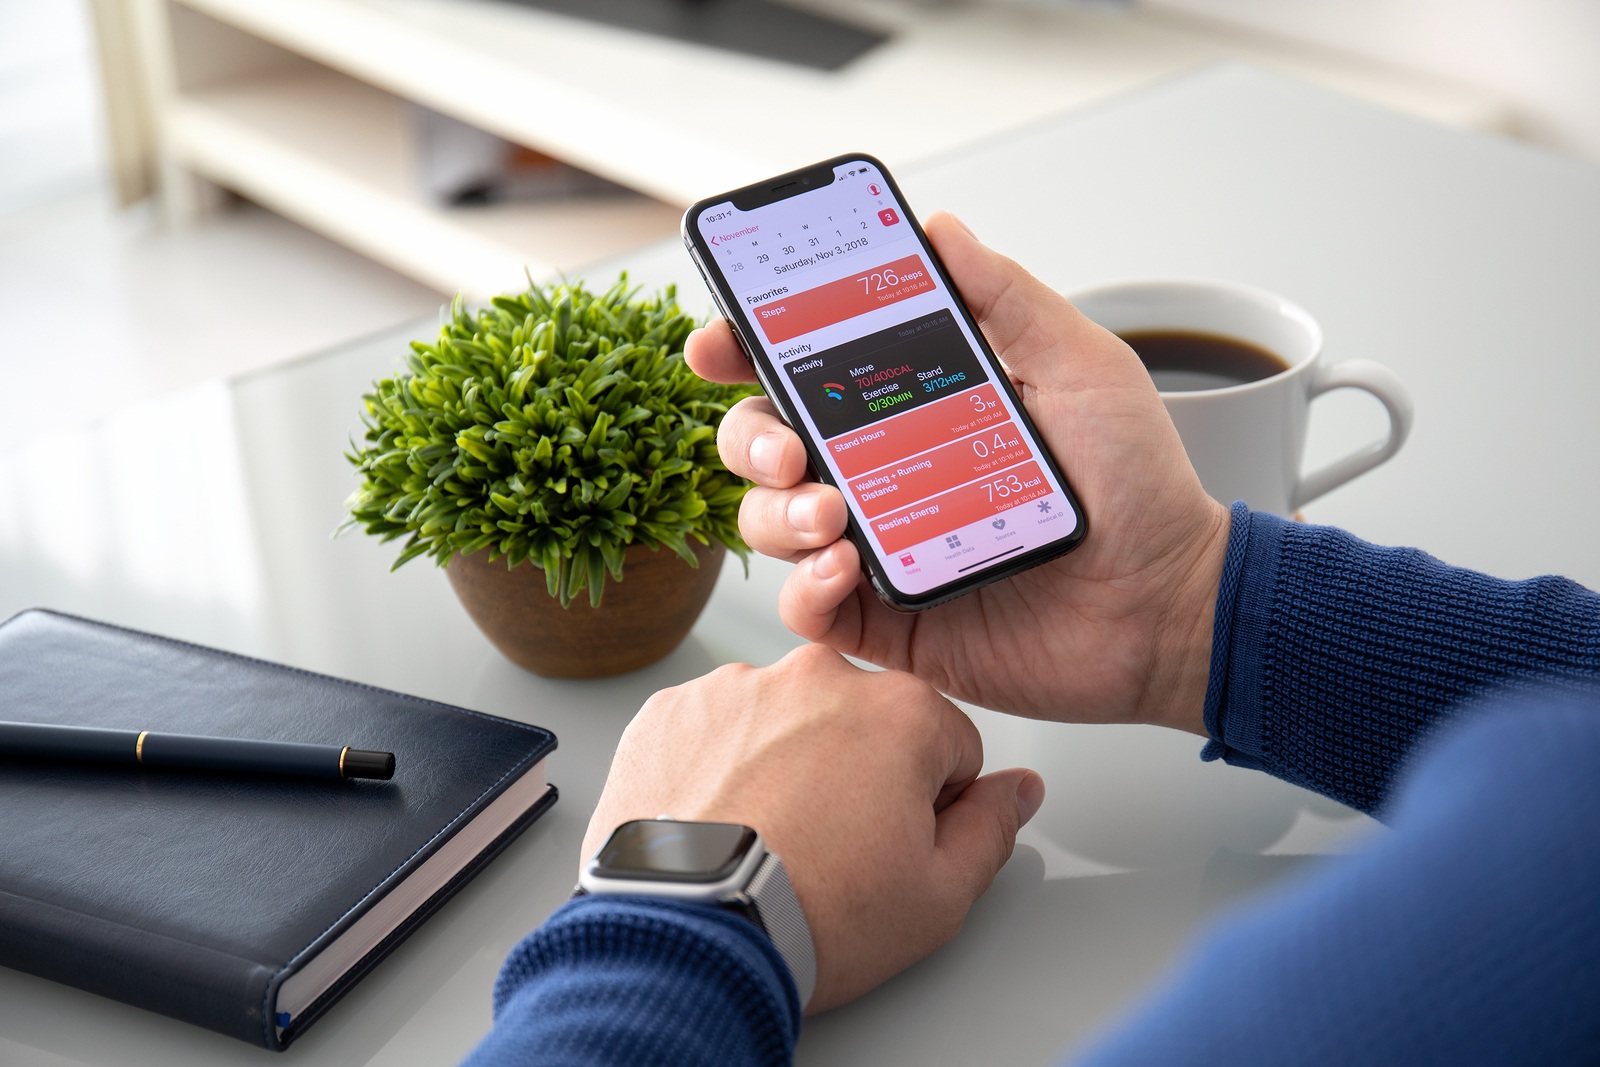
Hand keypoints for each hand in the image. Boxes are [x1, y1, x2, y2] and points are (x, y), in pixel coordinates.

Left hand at [582, 643, 1043, 1012]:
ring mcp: (737, 687)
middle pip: (863, 720)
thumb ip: (992, 827)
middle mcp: (817, 677)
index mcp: (898, 711)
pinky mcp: (673, 709)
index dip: (929, 802)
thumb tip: (1018, 790)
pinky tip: (718, 819)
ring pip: (785, 717)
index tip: (892, 842)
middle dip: (856, 770)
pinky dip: (719, 762)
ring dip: (784, 761)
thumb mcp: (938, 894)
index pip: (947, 744)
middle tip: (827, 845)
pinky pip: (715, 726)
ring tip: (766, 836)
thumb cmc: (809, 915)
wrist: (686, 935)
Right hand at [686, 213, 1229, 734]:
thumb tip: (941, 229)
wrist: (1168, 600)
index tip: (722, 339)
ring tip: (831, 511)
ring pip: (770, 522)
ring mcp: (877, 547)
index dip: (747, 348)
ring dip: (776, 511)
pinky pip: (810, 606)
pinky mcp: (887, 618)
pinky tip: (844, 567)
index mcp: (910, 408)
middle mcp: (880, 473)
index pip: (805, 369)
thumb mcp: (1081, 368)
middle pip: (763, 442)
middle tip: (788, 443)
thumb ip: (1008, 298)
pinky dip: (806, 588)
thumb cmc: (1135, 486)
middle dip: (748, 435)